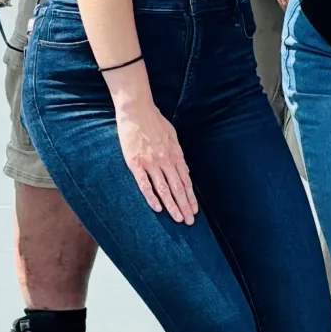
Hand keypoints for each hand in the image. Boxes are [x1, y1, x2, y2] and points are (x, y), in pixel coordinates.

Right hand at [115, 95, 198, 224]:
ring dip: (172, 205)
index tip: (195, 210)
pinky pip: (144, 184)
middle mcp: (165, 159)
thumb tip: (185, 171)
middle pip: (177, 187)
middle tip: (190, 221)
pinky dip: (152, 197)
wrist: (136, 110)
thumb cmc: (154, 121)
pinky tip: (158, 208)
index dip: (190, 196)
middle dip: (185, 205)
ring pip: (164, 188)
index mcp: (175, 153)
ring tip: (179, 218)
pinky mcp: (135, 163)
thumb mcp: (172, 136)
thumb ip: (178, 154)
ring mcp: (150, 162)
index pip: (185, 180)